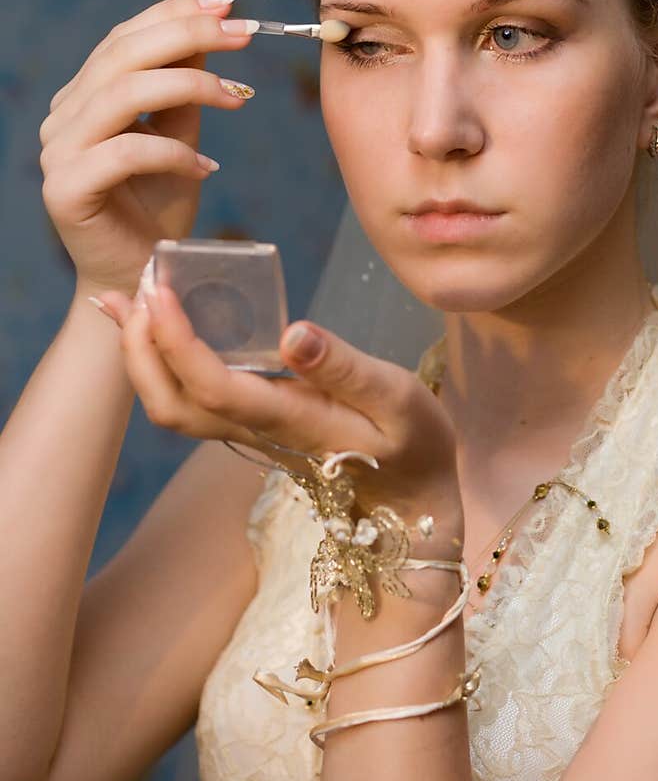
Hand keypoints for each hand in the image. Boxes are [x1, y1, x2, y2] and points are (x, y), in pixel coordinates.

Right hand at [39, 0, 257, 298]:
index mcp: (85, 96)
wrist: (141, 277)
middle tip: (245, 35)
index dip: (176, 11)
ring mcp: (57, 151)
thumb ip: (186, 87)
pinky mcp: (65, 189)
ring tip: (238, 96)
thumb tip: (212, 28)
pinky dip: (172, 153)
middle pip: (123, 54)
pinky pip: (124, 152)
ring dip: (189, 86)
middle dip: (189, 35)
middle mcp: (64, 117)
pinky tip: (208, 166)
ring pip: (122, 94)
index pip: (125, 36)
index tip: (230, 0)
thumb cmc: (159, 209)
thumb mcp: (181, 136)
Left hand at [95, 285, 463, 556]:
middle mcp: (257, 433)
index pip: (214, 387)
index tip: (161, 289)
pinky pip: (186, 398)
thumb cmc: (412, 442)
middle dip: (140, 348)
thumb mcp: (397, 398)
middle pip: (171, 405)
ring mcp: (248, 434)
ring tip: (122, 297)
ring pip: (170, 406)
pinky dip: (157, 359)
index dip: (177, 341)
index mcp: (291, 422)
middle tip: (137, 282)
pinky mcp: (249, 425)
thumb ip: (345, 368)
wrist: (411, 497)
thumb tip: (292, 333)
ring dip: (138, 353)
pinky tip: (151, 324)